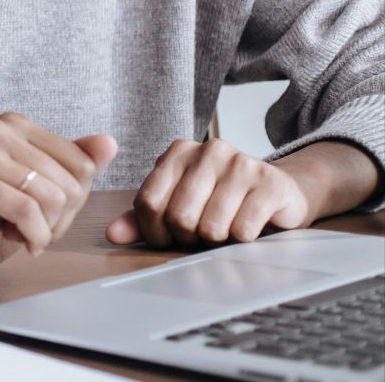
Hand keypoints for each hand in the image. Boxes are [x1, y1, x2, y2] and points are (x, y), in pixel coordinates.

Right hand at [0, 113, 116, 288]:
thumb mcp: (45, 191)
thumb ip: (75, 165)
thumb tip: (109, 142)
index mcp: (14, 124)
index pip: (82, 163)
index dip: (74, 200)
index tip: (46, 212)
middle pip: (69, 181)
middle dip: (59, 218)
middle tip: (32, 227)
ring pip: (51, 197)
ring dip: (45, 230)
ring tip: (21, 232)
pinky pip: (27, 211)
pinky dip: (31, 236)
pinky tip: (14, 238)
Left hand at [107, 138, 309, 248]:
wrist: (277, 194)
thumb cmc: (220, 201)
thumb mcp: (178, 204)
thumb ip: (143, 218)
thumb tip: (113, 234)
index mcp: (179, 152)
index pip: (148, 201)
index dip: (155, 231)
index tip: (168, 237)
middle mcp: (209, 150)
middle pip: (178, 215)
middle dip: (187, 238)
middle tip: (201, 236)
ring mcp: (242, 163)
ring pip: (210, 226)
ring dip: (216, 241)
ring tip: (225, 231)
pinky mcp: (270, 183)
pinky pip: (242, 230)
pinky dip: (241, 241)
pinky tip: (247, 229)